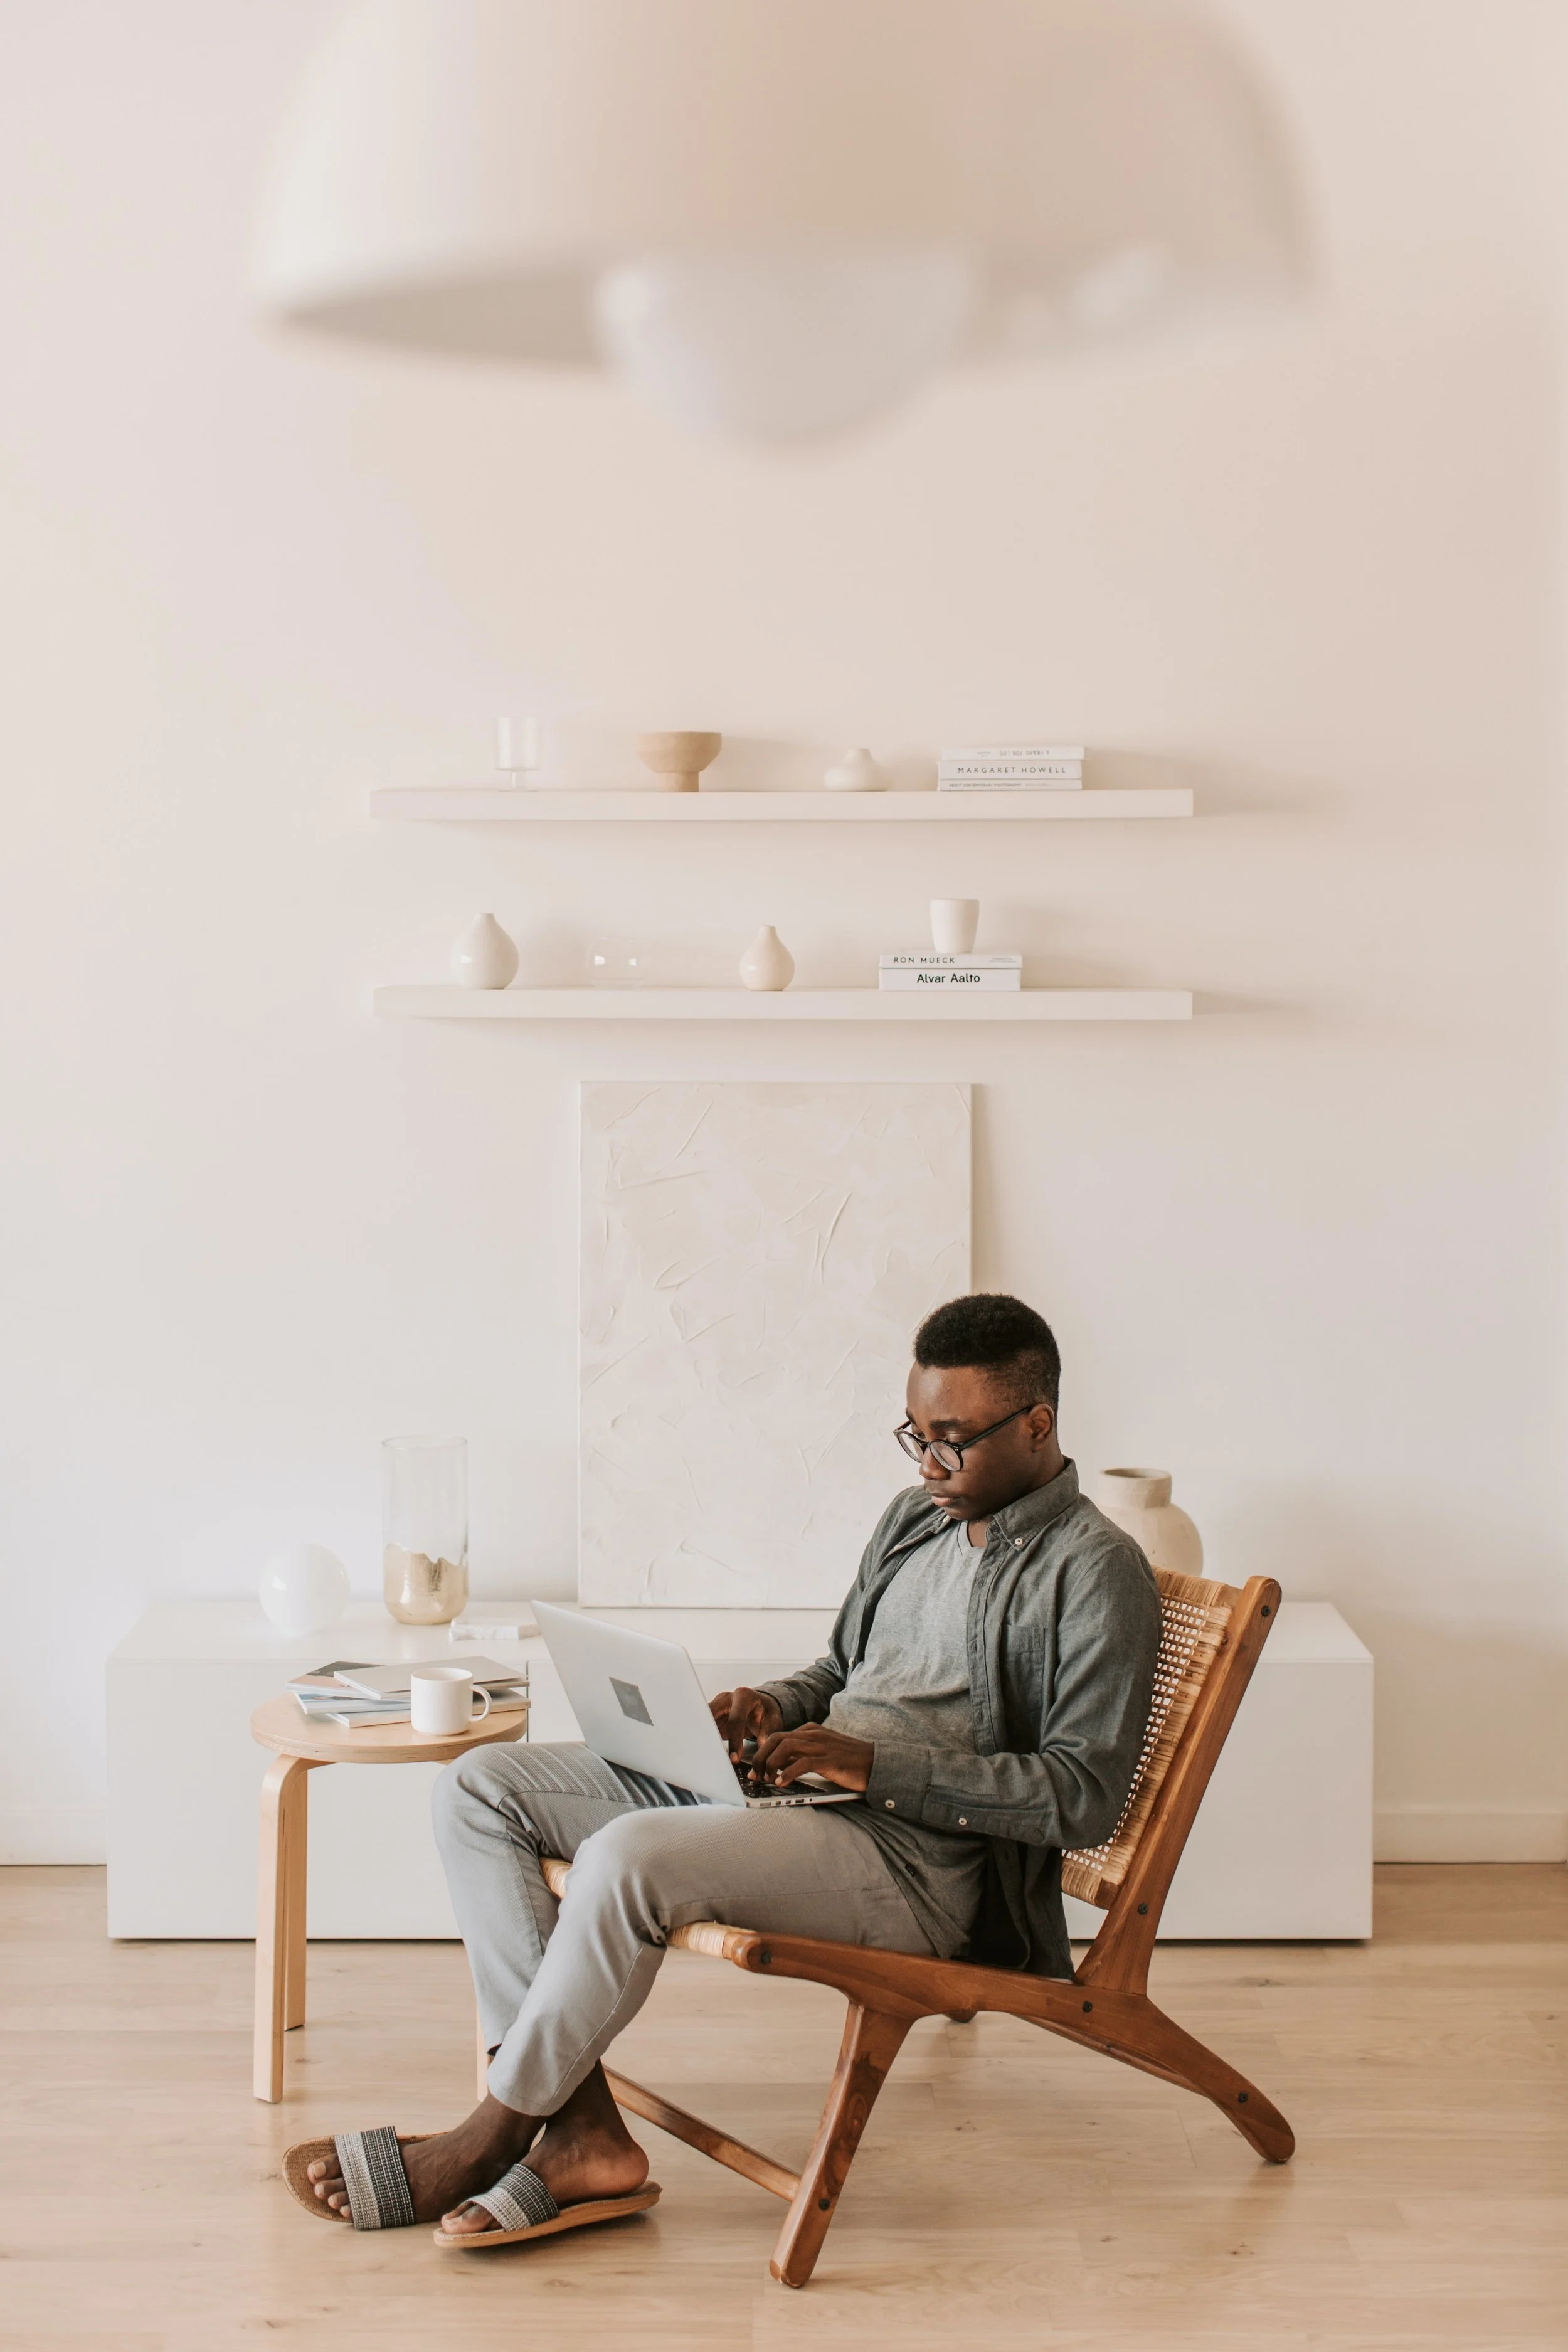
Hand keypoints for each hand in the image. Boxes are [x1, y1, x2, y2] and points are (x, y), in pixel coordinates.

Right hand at [710, 1685, 782, 1758]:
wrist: (760, 1705)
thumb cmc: (766, 1712)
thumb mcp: (773, 1719)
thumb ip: (767, 1732)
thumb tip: (761, 1746)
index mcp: (743, 1696)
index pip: (736, 1720)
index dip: (734, 1741)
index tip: (735, 1759)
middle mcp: (726, 1698)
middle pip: (712, 1716)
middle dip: (710, 1736)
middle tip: (711, 1757)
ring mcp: (716, 1705)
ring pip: (704, 1720)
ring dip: (703, 1737)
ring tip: (704, 1756)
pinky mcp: (711, 1715)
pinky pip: (704, 1727)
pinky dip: (704, 1738)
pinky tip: (705, 1751)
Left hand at [749, 1723, 874, 1794]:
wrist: (875, 1763)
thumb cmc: (848, 1761)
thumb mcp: (821, 1753)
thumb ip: (801, 1755)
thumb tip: (778, 1766)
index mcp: (810, 1731)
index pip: (778, 1736)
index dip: (762, 1752)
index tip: (754, 1768)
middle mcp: (813, 1734)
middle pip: (777, 1739)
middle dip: (761, 1757)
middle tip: (754, 1774)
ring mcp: (821, 1745)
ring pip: (785, 1747)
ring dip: (770, 1764)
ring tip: (766, 1779)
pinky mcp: (829, 1760)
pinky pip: (802, 1763)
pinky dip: (787, 1772)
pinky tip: (780, 1782)